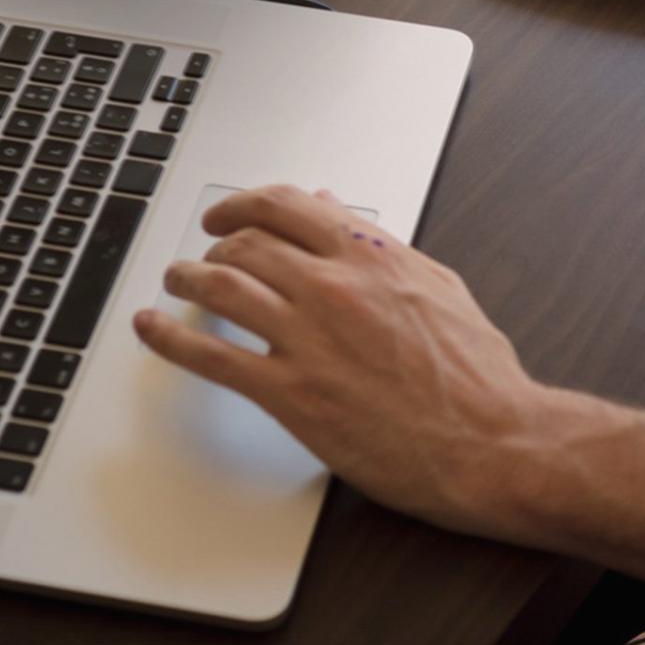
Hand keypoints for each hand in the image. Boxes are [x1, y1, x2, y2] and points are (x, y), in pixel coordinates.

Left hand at [134, 185, 550, 536]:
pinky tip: (152, 331)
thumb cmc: (476, 374)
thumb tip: (337, 212)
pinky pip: (213, 357)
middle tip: (200, 254)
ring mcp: (309, 339)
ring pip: (222, 286)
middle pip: (247, 242)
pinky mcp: (292, 394)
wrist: (492, 440)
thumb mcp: (436, 286)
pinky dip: (170, 339)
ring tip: (174, 281)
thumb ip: (382, 246)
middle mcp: (334, 286)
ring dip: (185, 278)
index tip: (227, 215)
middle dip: (212, 243)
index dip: (243, 203)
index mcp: (372, 255)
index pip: (287, 204)